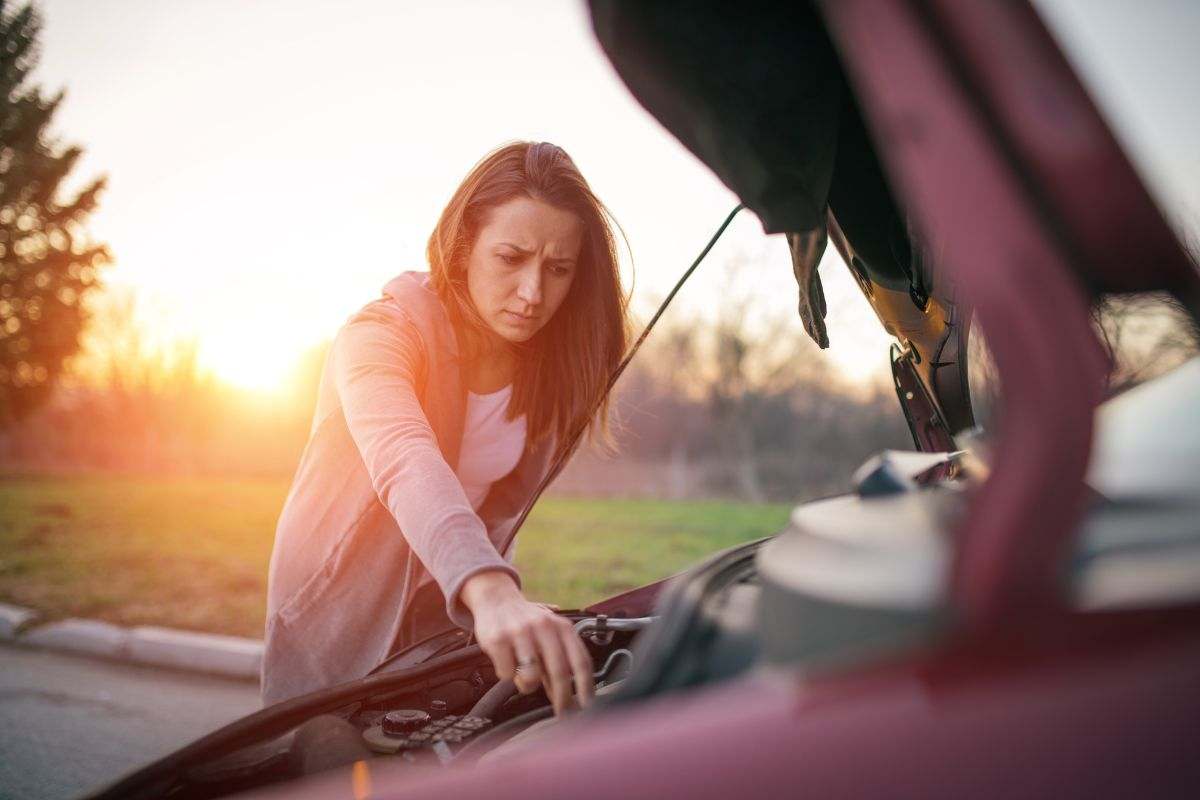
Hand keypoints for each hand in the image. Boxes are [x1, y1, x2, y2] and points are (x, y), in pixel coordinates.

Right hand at [460, 571, 592, 714]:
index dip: (586, 687)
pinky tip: (506, 662)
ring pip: (531, 676)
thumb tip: (571, 696)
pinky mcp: (498, 639)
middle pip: (560, 672)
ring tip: (522, 675)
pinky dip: (507, 674)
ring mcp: (520, 632)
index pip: (581, 661)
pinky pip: (506, 674)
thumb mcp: (549, 633)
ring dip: (527, 684)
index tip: (588, 708)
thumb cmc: (527, 622)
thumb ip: (560, 660)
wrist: (496, 598)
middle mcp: (544, 626)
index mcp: (562, 626)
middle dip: (563, 699)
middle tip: (563, 714)